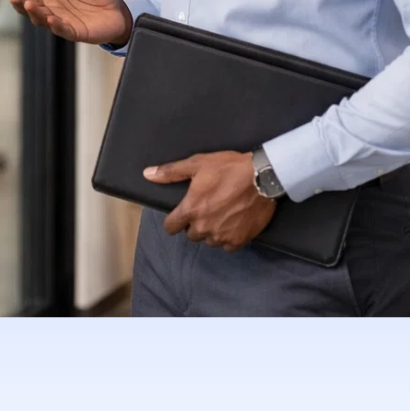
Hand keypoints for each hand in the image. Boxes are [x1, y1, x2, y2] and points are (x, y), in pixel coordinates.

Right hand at [0, 0, 133, 45]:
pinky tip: (49, 19)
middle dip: (17, 1)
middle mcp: (49, 5)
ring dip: (32, 12)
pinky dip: (54, 25)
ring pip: (39, 18)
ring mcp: (59, 19)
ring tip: (27, 4)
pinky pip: (60, 29)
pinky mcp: (73, 31)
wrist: (117, 9)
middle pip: (26, 4)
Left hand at [146, 151, 277, 251]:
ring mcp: (222, 236)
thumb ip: (171, 172)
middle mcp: (204, 227)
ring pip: (209, 241)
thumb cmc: (228, 168)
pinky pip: (227, 246)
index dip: (174, 221)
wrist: (263, 177)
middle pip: (191, 234)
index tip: (180, 216)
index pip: (171, 227)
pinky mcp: (239, 240)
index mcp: (191, 210)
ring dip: (211, 232)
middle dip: (195, 224)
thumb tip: (147, 174)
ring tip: (221, 216)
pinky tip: (233, 225)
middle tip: (207, 209)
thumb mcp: (197, 164)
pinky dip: (228, 238)